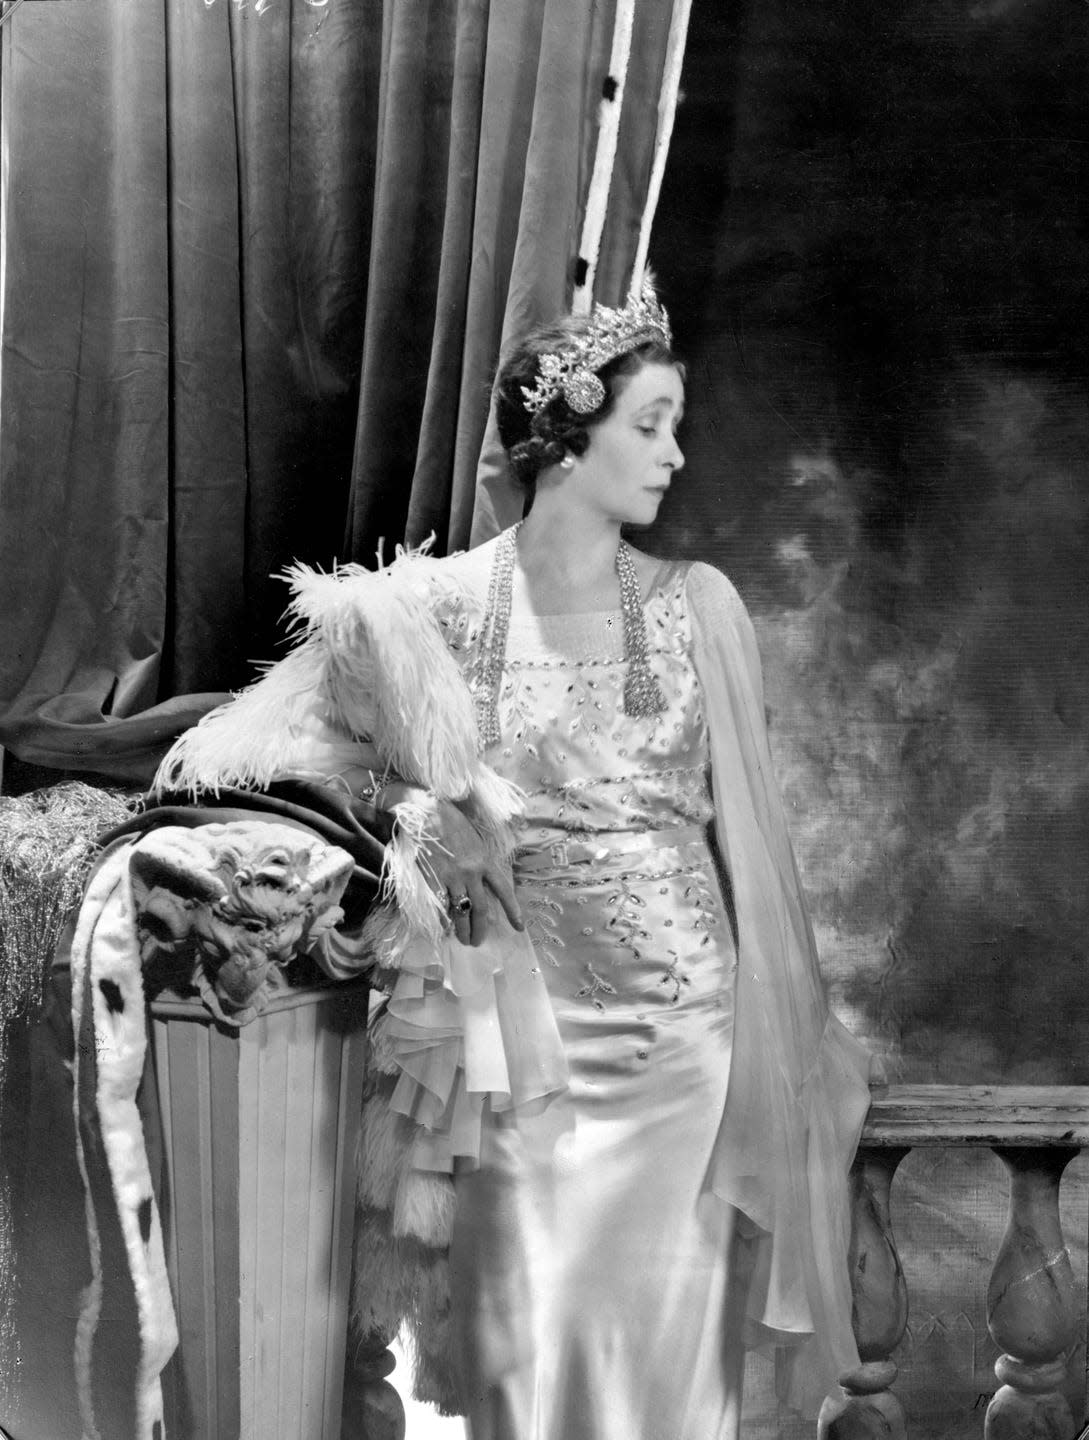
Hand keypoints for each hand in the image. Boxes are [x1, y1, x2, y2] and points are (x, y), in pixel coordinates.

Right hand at [381, 784, 522, 945]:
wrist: (424, 811)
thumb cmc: (449, 822)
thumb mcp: (473, 840)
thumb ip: (478, 862)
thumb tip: (480, 884)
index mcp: (485, 861)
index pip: (503, 891)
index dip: (512, 911)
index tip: (519, 928)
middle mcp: (472, 872)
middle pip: (481, 909)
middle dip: (481, 929)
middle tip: (478, 942)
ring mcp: (451, 877)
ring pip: (461, 912)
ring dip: (462, 930)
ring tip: (462, 939)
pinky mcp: (432, 879)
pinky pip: (440, 906)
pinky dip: (442, 919)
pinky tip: (442, 928)